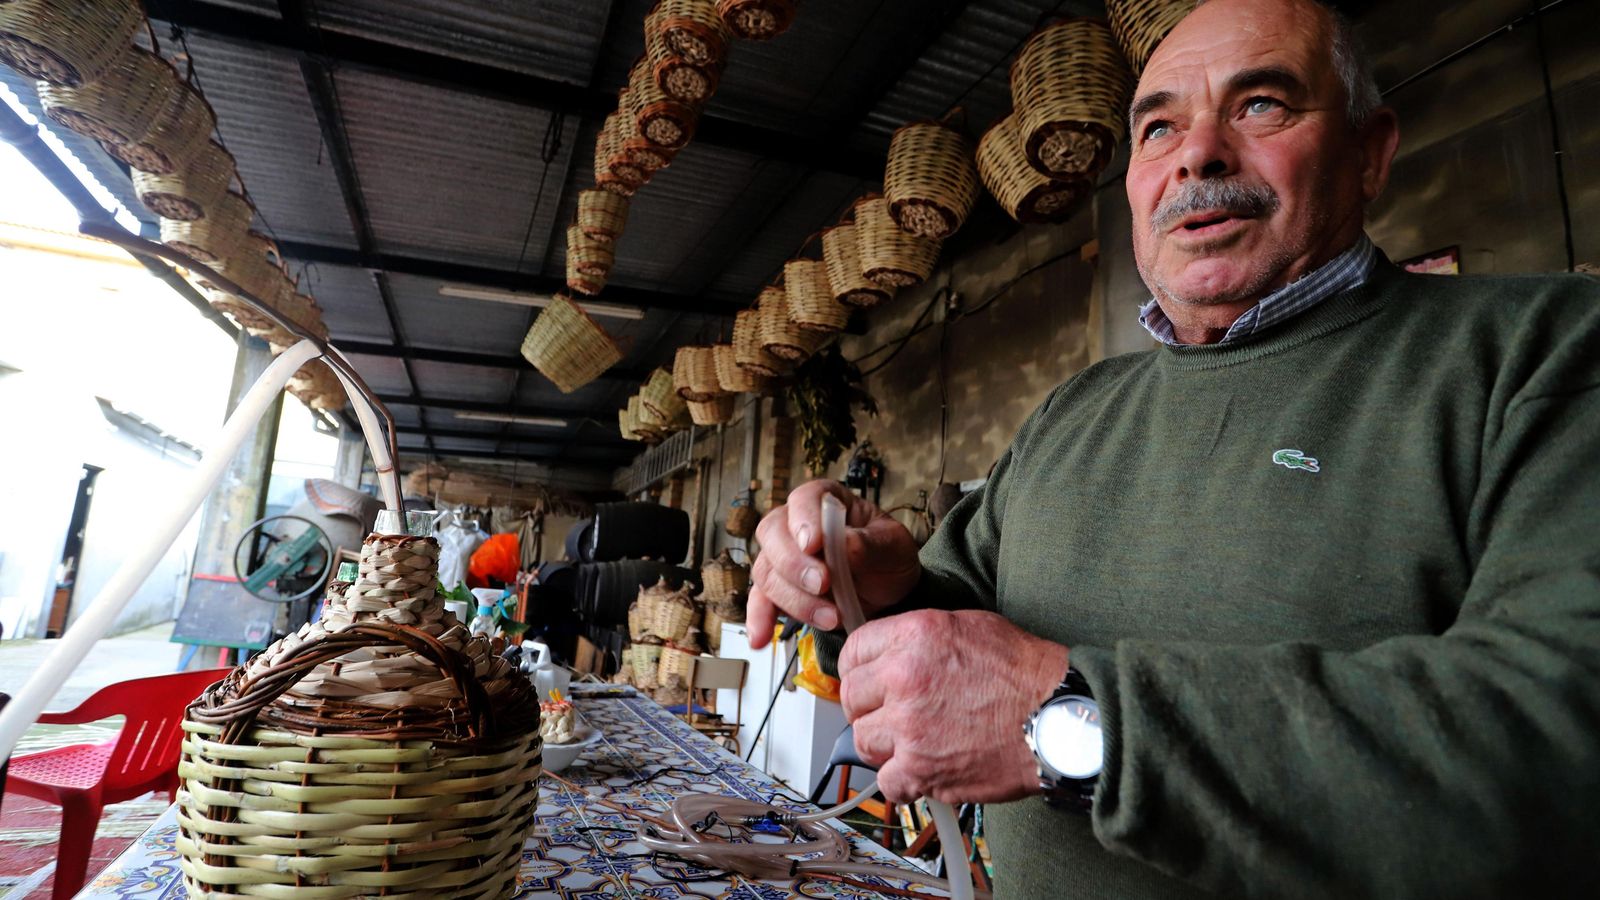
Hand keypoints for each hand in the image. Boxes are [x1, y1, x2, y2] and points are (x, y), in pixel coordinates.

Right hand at [748, 480, 920, 648]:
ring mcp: (782, 558)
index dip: (804, 519)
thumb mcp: (894, 546)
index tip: (814, 544)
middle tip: (823, 584)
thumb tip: (845, 544)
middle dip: (794, 563)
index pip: (803, 499)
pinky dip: (759, 620)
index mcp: (825, 502)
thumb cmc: (888, 558)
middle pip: (773, 534)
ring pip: (767, 571)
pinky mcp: (778, 590)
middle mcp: (795, 525)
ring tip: (831, 618)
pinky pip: (759, 602)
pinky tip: (761, 638)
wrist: (888, 592)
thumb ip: (870, 544)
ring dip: (794, 598)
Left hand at [838, 609, 1068, 803]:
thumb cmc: (1024, 673)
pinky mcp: (922, 768)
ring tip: (911, 743)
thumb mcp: (968, 626)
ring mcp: (910, 726)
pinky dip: (902, 782)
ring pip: (863, 741)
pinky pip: (887, 782)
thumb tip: (891, 652)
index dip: (858, 669)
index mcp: (914, 636)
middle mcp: (904, 678)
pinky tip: (922, 771)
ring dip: (883, 745)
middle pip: (852, 698)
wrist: (1056, 716)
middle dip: (867, 708)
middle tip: (890, 716)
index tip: (867, 682)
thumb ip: (920, 638)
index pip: (854, 652)